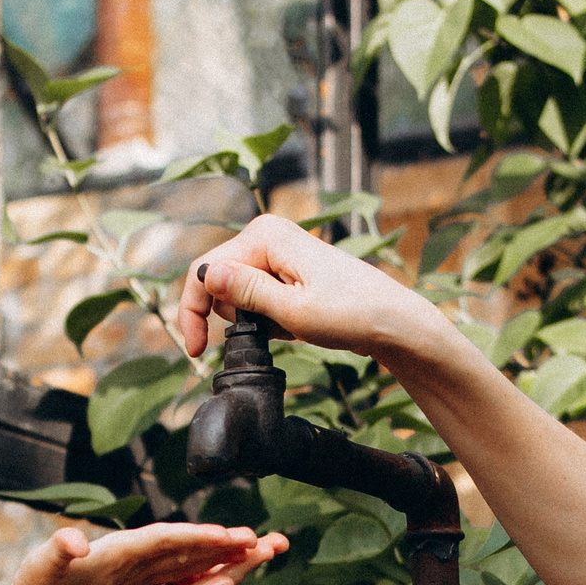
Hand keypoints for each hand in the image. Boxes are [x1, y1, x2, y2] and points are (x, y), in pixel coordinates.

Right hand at [176, 214, 449, 362]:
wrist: (394, 322)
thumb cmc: (352, 314)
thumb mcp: (292, 312)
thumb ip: (246, 292)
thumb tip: (207, 274)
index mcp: (264, 236)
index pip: (203, 271)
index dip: (192, 312)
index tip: (196, 350)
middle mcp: (267, 235)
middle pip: (218, 280)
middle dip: (232, 314)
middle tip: (267, 333)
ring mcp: (279, 251)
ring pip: (238, 291)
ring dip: (253, 318)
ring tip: (288, 328)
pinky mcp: (289, 269)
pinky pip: (260, 296)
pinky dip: (269, 318)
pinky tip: (294, 325)